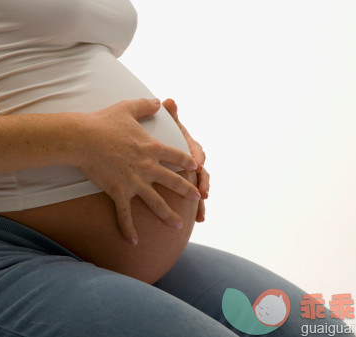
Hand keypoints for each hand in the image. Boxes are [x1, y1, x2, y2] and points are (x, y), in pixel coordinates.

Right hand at [79, 98, 200, 244]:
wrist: (84, 138)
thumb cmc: (104, 122)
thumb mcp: (128, 107)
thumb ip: (146, 105)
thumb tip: (159, 101)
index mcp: (151, 147)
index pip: (175, 155)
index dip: (187, 161)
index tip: (196, 167)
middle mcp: (147, 166)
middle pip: (173, 181)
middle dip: (187, 190)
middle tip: (198, 199)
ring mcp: (134, 181)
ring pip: (156, 202)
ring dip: (168, 215)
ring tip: (178, 226)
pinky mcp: (119, 192)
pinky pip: (125, 215)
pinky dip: (128, 229)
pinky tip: (134, 242)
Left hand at [162, 98, 208, 221]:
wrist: (153, 153)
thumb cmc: (160, 136)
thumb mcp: (165, 126)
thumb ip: (169, 115)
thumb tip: (168, 100)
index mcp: (189, 147)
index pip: (196, 152)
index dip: (197, 158)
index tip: (196, 165)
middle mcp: (192, 163)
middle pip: (201, 174)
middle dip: (202, 184)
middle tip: (202, 193)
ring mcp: (189, 177)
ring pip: (198, 189)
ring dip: (201, 202)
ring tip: (201, 213)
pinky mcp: (184, 188)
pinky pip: (191, 200)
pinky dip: (196, 210)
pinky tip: (197, 220)